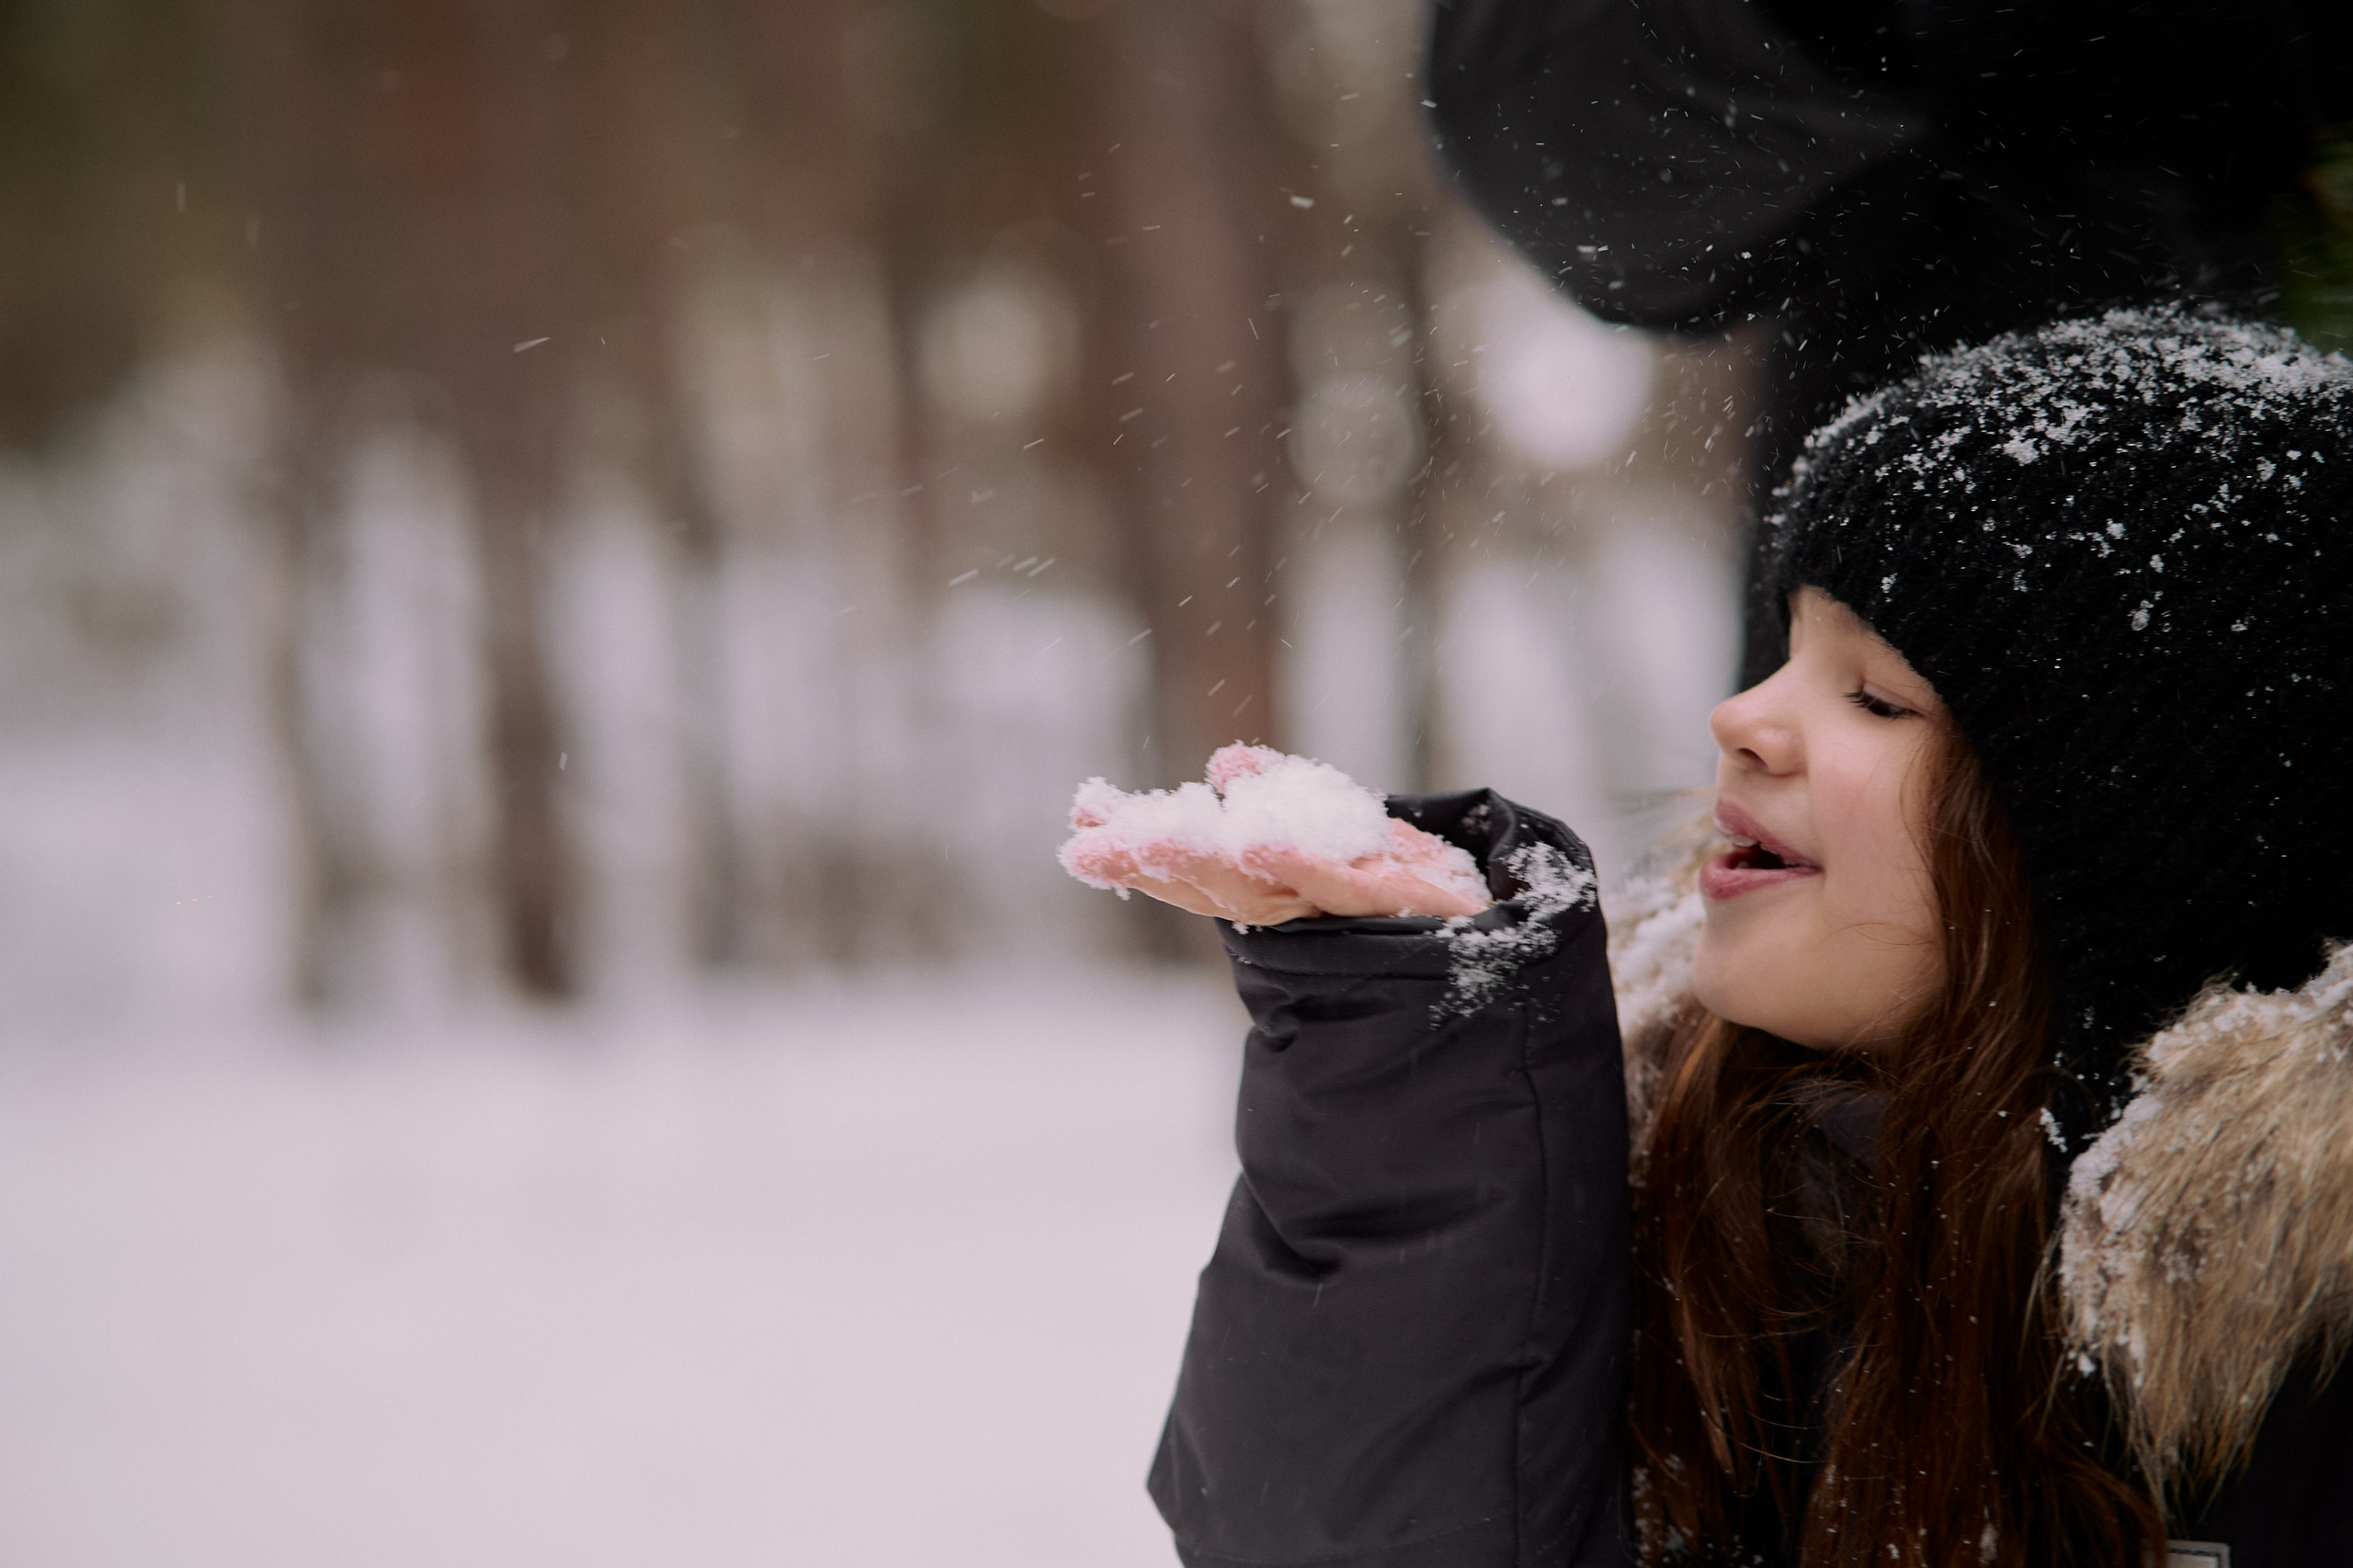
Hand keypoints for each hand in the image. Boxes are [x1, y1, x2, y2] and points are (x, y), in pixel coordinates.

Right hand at [1064, 815, 1491, 924]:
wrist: (1523, 952)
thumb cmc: (1437, 900)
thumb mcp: (1358, 836)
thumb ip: (1290, 800)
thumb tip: (1226, 768)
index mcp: (1294, 892)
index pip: (1207, 867)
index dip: (1145, 844)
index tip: (1082, 815)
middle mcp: (1313, 912)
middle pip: (1217, 882)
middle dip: (1147, 857)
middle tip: (1080, 839)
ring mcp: (1353, 913)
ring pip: (1259, 890)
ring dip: (1194, 862)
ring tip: (1133, 838)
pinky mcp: (1403, 905)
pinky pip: (1344, 886)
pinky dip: (1295, 866)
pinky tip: (1250, 841)